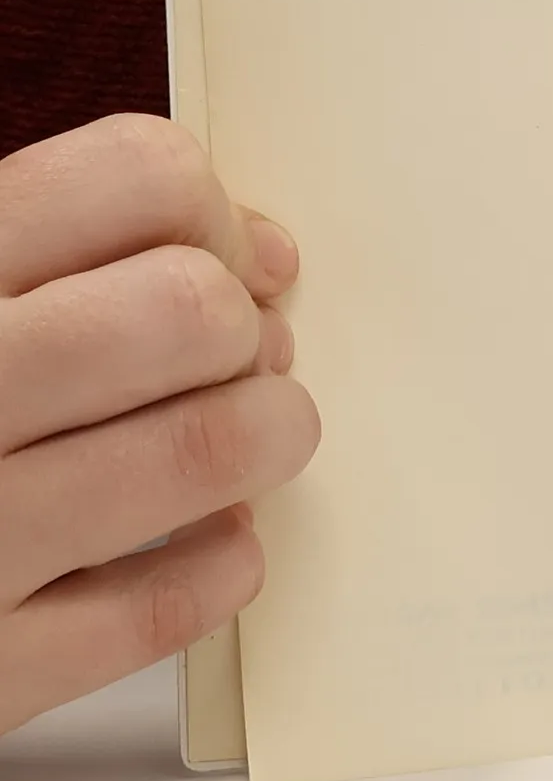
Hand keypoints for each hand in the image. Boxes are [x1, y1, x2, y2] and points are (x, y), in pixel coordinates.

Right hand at [0, 116, 319, 733]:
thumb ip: (57, 247)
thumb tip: (263, 254)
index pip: (138, 179)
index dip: (214, 216)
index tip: (224, 259)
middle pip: (189, 309)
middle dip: (244, 329)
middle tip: (231, 360)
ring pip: (210, 447)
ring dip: (267, 433)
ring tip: (248, 435)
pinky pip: (172, 601)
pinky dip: (223, 557)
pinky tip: (199, 538)